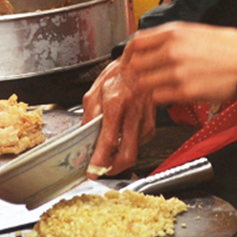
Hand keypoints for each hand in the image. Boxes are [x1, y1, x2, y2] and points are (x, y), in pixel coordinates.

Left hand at [84, 58, 155, 175]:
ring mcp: (145, 120)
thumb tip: (84, 138)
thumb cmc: (117, 76)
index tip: (92, 171)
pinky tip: (122, 135)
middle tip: (100, 169)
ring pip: (134, 151)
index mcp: (116, 104)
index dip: (100, 159)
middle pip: (127, 154)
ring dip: (119, 155)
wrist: (140, 65)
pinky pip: (139, 143)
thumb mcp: (94, 93)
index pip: (109, 140)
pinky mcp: (152, 124)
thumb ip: (88, 117)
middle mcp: (133, 114)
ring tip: (109, 147)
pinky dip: (128, 145)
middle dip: (113, 168)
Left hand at [120, 23, 236, 105]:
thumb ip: (174, 37)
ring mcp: (177, 72)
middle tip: (145, 77)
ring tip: (160, 86)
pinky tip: (171, 94)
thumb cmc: (230, 47)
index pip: (137, 42)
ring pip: (145, 83)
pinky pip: (159, 98)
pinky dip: (161, 98)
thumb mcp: (198, 30)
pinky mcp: (186, 91)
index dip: (130, 54)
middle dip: (139, 72)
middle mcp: (172, 50)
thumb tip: (157, 43)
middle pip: (136, 65)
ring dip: (149, 87)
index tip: (131, 60)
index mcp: (175, 32)